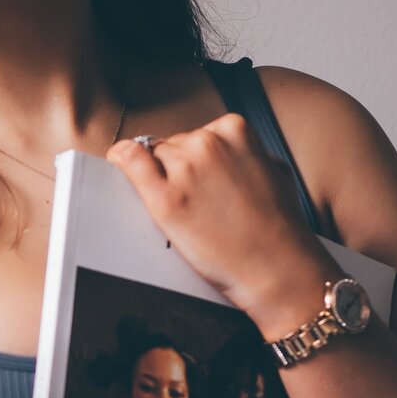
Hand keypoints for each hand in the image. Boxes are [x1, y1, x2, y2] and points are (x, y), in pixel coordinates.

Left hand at [106, 115, 330, 331]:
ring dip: (161, 180)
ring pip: (154, 159)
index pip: (198, 135)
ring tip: (188, 212)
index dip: (197, 162)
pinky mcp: (165, 199)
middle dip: (179, 171)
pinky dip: (122, 161)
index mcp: (235, 128)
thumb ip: (244, 151)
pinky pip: (129, 161)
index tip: (204, 184)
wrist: (279, 269)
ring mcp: (185, 169)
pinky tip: (117, 164)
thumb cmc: (279, 226)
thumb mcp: (272, 168)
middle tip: (200, 205)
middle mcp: (207, 142)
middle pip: (173, 146)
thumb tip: (219, 144)